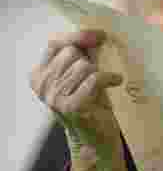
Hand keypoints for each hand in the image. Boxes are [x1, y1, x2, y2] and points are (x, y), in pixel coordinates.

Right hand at [30, 30, 126, 170]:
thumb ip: (83, 53)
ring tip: (105, 84)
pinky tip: (116, 82)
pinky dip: (109, 78)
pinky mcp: (71, 106)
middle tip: (98, 74)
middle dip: (91, 59)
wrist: (96, 137)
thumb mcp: (82, 75)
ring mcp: (54, 97)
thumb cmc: (92, 102)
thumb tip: (97, 32)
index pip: (55, 43)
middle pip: (71, 53)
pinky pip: (93, 78)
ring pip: (84, 65)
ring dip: (100, 71)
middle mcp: (42, 86)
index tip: (100, 35)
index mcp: (39, 75)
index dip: (77, 36)